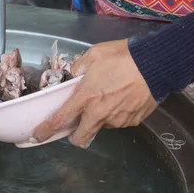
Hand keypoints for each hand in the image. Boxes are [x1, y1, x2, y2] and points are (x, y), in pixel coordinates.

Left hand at [31, 39, 156, 148]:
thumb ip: (78, 67)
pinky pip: (119, 122)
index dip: (46, 130)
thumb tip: (73, 75)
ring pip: (101, 127)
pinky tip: (124, 99)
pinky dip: (117, 115)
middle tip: (78, 124)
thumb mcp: (94, 54)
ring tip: (110, 98)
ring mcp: (117, 120)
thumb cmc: (124, 57)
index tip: (37, 136)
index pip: (60, 119)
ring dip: (99, 119)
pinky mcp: (133, 121)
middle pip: (81, 138)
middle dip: (75, 136)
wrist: (155, 64)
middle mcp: (100, 113)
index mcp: (86, 97)